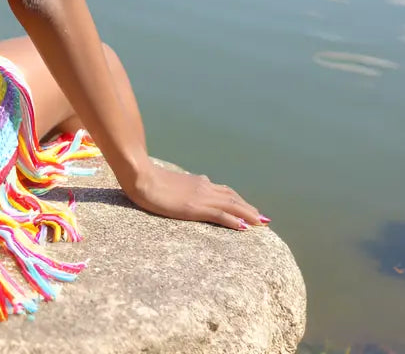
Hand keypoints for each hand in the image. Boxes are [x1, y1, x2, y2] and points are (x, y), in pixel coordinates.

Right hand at [125, 161, 267, 229]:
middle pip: (233, 198)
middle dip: (249, 208)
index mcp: (197, 182)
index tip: (250, 209)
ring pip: (232, 205)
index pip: (224, 191)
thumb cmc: (149, 179)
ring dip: (248, 214)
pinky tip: (244, 228)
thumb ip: (184, 185)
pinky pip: (220, 214)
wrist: (141, 176)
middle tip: (263, 219)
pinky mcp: (196, 207)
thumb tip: (192, 186)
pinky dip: (234, 220)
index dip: (239, 200)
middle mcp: (204, 187)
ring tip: (261, 223)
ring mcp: (201, 197)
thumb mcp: (170, 182)